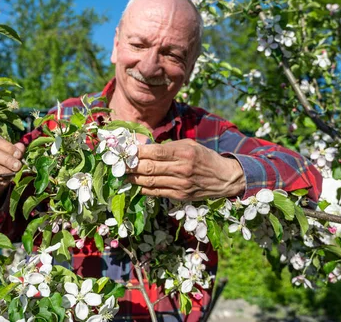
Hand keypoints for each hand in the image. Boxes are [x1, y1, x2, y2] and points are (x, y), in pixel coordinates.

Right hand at [0, 137, 25, 206]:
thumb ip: (16, 153)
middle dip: (7, 159)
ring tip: (12, 174)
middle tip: (18, 166)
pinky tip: (4, 181)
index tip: (19, 155)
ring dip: (2, 170)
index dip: (9, 147)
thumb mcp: (12, 161)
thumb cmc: (3, 169)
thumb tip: (21, 146)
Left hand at [126, 139, 245, 200]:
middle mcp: (182, 169)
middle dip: (130, 166)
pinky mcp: (180, 196)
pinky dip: (143, 189)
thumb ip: (167, 147)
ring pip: (150, 182)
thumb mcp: (189, 145)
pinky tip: (133, 185)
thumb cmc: (204, 157)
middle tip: (117, 163)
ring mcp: (180, 185)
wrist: (224, 178)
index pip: (155, 152)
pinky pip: (156, 193)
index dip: (137, 152)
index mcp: (184, 152)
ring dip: (132, 178)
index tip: (124, 150)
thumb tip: (143, 148)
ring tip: (120, 174)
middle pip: (149, 168)